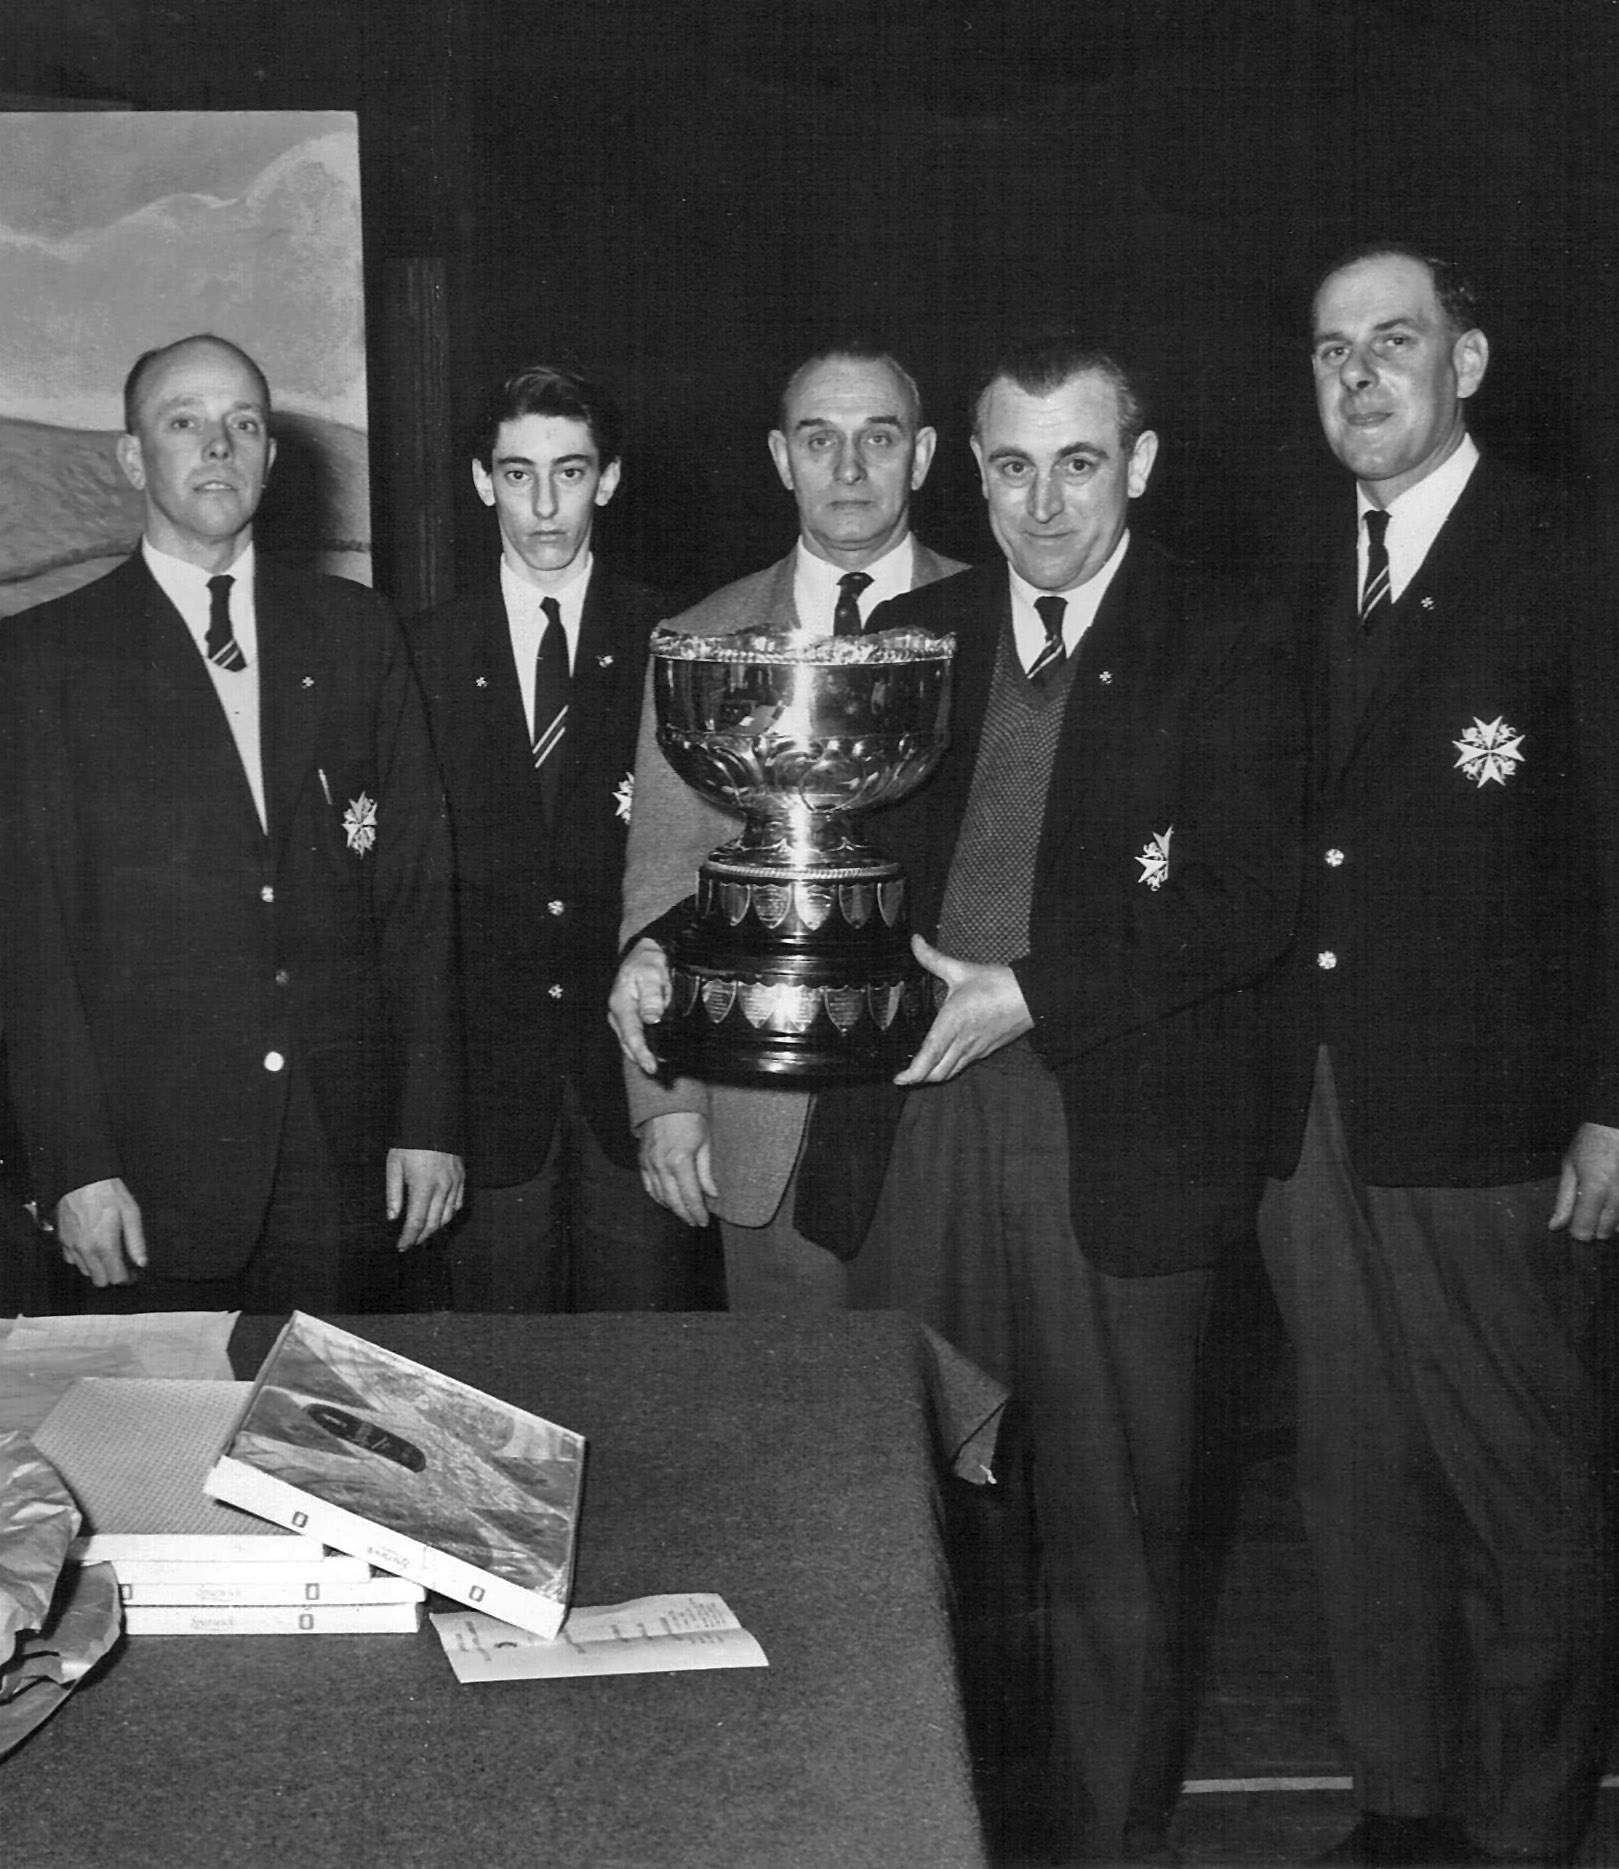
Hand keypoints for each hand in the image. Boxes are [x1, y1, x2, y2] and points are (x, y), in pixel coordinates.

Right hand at [54, 1177, 146, 1286]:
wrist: (82, 1178)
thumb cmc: (109, 1193)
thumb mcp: (131, 1213)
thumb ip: (136, 1242)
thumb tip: (142, 1262)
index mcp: (104, 1245)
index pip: (116, 1277)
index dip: (128, 1279)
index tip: (134, 1273)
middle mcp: (86, 1250)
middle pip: (99, 1280)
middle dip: (113, 1277)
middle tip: (123, 1266)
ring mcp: (72, 1246)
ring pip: (86, 1272)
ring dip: (98, 1268)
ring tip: (108, 1255)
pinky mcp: (62, 1239)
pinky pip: (72, 1260)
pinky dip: (83, 1259)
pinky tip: (92, 1248)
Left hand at [386, 1148, 464, 1249]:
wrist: (434, 1120)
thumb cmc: (410, 1142)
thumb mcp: (394, 1164)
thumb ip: (394, 1193)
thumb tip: (393, 1217)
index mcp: (423, 1186)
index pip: (417, 1221)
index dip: (409, 1237)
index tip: (401, 1246)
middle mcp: (442, 1188)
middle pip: (433, 1223)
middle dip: (421, 1237)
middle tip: (411, 1243)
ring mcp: (455, 1183)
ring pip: (447, 1216)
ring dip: (435, 1228)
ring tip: (423, 1233)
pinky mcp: (462, 1177)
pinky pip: (458, 1203)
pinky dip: (448, 1214)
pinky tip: (439, 1216)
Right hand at [609, 938, 670, 1077]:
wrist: (644, 954)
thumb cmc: (647, 962)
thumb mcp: (652, 974)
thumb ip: (652, 996)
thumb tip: (652, 1018)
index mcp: (621, 1004)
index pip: (631, 1035)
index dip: (641, 1053)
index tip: (652, 1067)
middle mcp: (618, 1013)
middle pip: (628, 1043)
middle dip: (641, 1059)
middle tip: (658, 1073)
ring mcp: (622, 1017)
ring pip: (629, 1042)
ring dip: (641, 1055)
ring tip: (657, 1068)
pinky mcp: (628, 1018)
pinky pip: (633, 1036)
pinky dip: (642, 1046)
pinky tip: (654, 1053)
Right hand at [639, 1111, 716, 1227]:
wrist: (667, 1100)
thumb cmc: (691, 1118)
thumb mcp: (705, 1143)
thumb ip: (706, 1172)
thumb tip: (712, 1194)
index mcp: (680, 1161)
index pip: (690, 1196)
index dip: (697, 1211)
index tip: (704, 1221)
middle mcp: (662, 1165)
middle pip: (673, 1200)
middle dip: (685, 1214)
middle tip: (695, 1222)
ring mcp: (649, 1163)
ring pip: (659, 1195)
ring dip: (672, 1208)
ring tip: (684, 1214)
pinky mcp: (642, 1159)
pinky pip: (648, 1185)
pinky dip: (657, 1197)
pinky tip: (666, 1201)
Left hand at [894, 934, 1033, 1086]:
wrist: (1033, 996)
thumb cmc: (998, 984)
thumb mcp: (961, 970)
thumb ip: (933, 958)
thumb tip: (915, 942)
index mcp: (953, 1022)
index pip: (929, 1054)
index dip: (913, 1072)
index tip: (899, 1078)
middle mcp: (963, 1041)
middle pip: (937, 1073)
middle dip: (918, 1079)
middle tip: (903, 1076)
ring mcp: (976, 1049)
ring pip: (950, 1072)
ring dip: (933, 1076)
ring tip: (918, 1072)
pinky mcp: (986, 1050)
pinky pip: (963, 1066)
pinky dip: (948, 1068)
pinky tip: (943, 1059)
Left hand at [1549, 1122, 1618, 1240]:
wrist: (1615, 1127)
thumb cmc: (1590, 1144)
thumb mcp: (1569, 1167)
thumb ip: (1563, 1200)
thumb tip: (1555, 1227)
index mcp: (1595, 1189)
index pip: (1585, 1231)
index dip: (1577, 1232)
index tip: (1575, 1224)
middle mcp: (1617, 1195)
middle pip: (1605, 1233)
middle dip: (1594, 1228)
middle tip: (1588, 1210)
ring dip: (1610, 1223)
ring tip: (1601, 1202)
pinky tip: (1613, 1202)